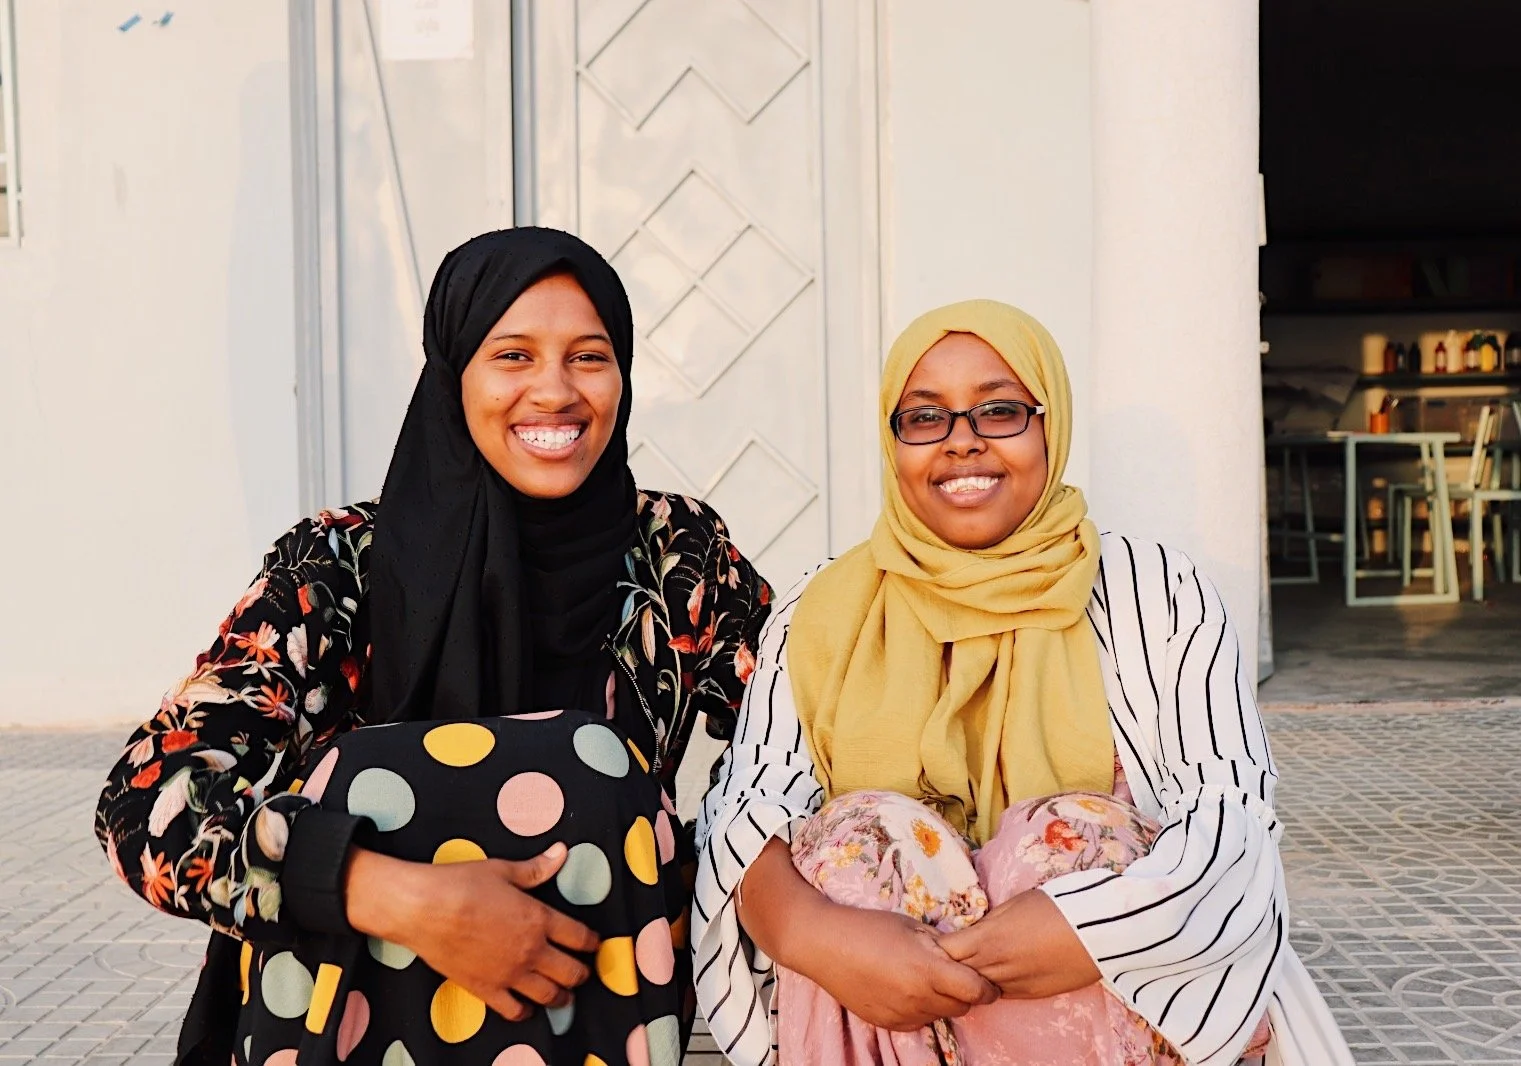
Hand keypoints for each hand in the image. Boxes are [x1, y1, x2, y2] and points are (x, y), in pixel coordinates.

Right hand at [344, 844, 598, 1022]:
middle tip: (583, 972)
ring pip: (549, 996)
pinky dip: (526, 1012)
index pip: (579, 937)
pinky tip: (528, 1008)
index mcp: (539, 919)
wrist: (422, 909)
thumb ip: (536, 868)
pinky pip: (514, 1011)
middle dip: (581, 973)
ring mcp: (509, 974)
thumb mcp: (503, 870)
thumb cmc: (460, 884)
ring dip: (561, 996)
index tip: (593, 944)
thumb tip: (561, 852)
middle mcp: (530, 951)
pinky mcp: (485, 989)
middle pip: (571, 972)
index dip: (592, 942)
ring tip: (563, 995)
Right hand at [795, 905, 998, 1031]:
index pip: (976, 992)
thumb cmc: (869, 927)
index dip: (987, 987)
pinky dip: (920, 1008)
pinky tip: (904, 987)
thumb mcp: (912, 926)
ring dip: (941, 1001)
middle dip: (965, 994)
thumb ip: (942, 946)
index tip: (986, 981)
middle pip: (962, 1007)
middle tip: (954, 974)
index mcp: (927, 970)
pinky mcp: (887, 1023)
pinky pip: (917, 1021)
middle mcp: (917, 999)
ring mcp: (901, 1015)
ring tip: (923, 978)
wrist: (824, 945)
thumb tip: (965, 957)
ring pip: (939, 1015)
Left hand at [936, 890, 1100, 998]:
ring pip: (977, 988)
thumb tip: (974, 931)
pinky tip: (997, 972)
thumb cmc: (1055, 907)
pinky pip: (1000, 993)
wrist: (1096, 931)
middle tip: (949, 955)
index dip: (938, 947)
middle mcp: (995, 966)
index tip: (937, 940)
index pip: (946, 952)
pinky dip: (992, 984)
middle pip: (957, 974)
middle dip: (949, 965)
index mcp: (987, 939)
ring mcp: (1012, 984)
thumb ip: (988, 923)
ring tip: (974, 964)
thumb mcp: (1012, 906)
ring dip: (971, 977)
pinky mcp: (1030, 994)